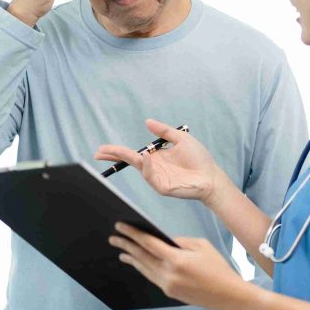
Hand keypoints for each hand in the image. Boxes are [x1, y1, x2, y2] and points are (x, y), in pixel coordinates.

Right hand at [96, 119, 229, 203]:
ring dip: (132, 159)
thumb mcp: (181, 139)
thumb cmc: (198, 158)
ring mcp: (157, 178)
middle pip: (130, 162)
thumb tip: (146, 121)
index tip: (102, 149)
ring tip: (124, 152)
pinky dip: (148, 166)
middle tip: (98, 154)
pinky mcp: (163, 187)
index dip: (117, 152)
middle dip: (114, 157)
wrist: (211, 176)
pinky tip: (147, 156)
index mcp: (156, 157)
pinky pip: (151, 176)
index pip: (132, 154)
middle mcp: (154, 168)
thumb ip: (164, 131)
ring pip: (140, 167)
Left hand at [108, 222, 245, 309]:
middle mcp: (168, 274)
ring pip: (144, 268)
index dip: (133, 234)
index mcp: (176, 260)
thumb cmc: (218, 267)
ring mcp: (167, 285)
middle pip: (141, 257)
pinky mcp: (169, 292)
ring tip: (121, 250)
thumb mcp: (202, 246)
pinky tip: (138, 263)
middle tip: (114, 237)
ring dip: (131, 258)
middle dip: (127, 245)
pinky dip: (142, 268)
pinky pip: (151, 277)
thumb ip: (180, 242)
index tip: (121, 226)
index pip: (149, 243)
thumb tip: (165, 241)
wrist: (227, 294)